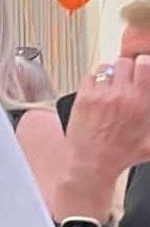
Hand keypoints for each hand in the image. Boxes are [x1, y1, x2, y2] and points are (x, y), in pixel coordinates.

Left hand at [65, 55, 149, 181]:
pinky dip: (93, 81)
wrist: (92, 163)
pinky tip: (96, 92)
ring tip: (110, 86)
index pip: (145, 65)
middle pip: (125, 62)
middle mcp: (122, 95)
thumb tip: (149, 105)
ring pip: (106, 67)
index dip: (144, 64)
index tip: (143, 68)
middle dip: (127, 68)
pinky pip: (89, 76)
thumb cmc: (120, 154)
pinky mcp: (83, 97)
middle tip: (126, 79)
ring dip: (110, 74)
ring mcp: (101, 95)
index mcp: (141, 102)